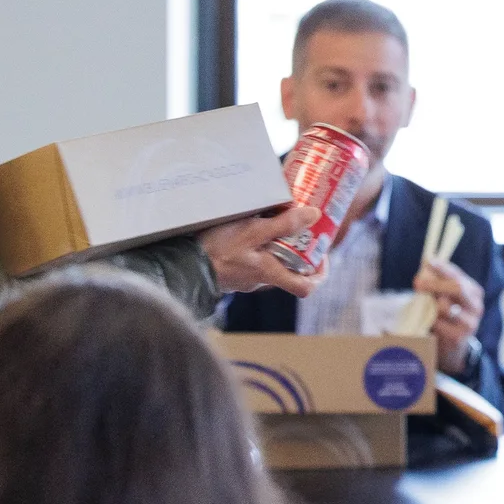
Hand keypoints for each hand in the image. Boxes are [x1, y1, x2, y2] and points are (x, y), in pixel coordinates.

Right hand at [199, 205, 321, 296]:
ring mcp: (245, 277)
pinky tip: (250, 223)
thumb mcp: (252, 231)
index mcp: (270, 274)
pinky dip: (257, 244)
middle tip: (301, 224)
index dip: (320, 272)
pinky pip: (252, 258)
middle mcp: (260, 280)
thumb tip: (314, 216)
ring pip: (269, 262)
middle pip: (290, 270)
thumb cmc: (216, 249)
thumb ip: (283, 225)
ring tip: (275, 216)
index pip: (306, 287)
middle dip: (298, 248)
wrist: (181, 263)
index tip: (322, 254)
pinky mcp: (231, 269)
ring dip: (276, 243)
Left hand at [415, 256, 484, 374]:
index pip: (458, 275)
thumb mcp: (448, 297)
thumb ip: (440, 284)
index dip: (443, 268)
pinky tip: (427, 321)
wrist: (456, 348)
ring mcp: (469, 323)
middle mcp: (476, 306)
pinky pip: (438, 324)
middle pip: (457, 288)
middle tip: (417, 282)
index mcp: (474, 292)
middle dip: (435, 283)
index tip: (428, 261)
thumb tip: (425, 269)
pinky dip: (429, 321)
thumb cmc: (449, 317)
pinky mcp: (458, 338)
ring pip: (445, 306)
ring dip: (429, 304)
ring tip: (422, 305)